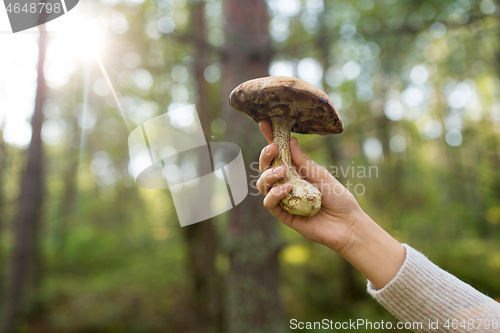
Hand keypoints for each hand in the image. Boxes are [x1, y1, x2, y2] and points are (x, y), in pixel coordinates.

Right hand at [256, 120, 362, 253]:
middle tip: (273, 148)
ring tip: (283, 172)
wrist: (347, 224)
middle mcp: (286, 183)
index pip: (279, 154)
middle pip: (265, 168)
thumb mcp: (320, 173)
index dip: (270, 139)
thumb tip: (290, 139)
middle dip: (265, 156)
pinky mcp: (283, 214)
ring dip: (269, 175)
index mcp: (295, 171)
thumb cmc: (338, 197)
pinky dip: (275, 194)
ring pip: (263, 184)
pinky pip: (269, 203)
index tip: (264, 123)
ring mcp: (283, 199)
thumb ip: (303, 160)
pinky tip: (287, 188)